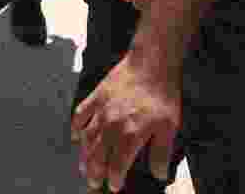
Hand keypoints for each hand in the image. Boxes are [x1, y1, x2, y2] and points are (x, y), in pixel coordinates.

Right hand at [71, 54, 181, 191]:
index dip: (115, 178)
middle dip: (95, 173)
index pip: (118, 165)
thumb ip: (160, 152)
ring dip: (85, 156)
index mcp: (130, 135)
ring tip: (84, 168)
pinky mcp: (96, 97)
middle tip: (93, 184)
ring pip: (87, 140)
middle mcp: (112, 125)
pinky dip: (76, 128)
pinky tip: (75, 136)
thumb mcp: (169, 126)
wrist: (151, 63)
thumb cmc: (162, 93)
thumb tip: (158, 174)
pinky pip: (80, 115)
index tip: (114, 186)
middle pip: (98, 155)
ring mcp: (101, 111)